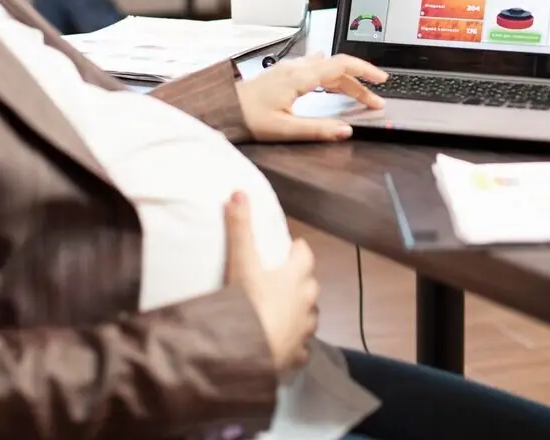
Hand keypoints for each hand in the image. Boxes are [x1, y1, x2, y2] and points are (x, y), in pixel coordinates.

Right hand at [224, 193, 318, 372]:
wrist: (249, 352)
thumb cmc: (248, 304)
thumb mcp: (241, 263)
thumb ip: (240, 228)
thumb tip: (239, 193)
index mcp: (296, 277)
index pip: (305, 255)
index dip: (297, 250)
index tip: (290, 248)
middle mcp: (307, 301)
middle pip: (309, 284)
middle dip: (300, 281)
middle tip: (282, 279)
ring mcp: (305, 330)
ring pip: (310, 315)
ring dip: (300, 311)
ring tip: (284, 311)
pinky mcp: (298, 355)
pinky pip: (302, 348)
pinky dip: (296, 344)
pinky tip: (286, 346)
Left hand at [236, 54, 387, 141]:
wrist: (221, 108)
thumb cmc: (246, 116)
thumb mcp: (284, 129)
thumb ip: (317, 129)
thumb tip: (345, 131)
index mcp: (300, 77)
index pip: (341, 65)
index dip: (365, 71)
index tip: (381, 80)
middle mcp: (296, 68)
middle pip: (338, 68)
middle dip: (360, 82)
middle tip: (375, 100)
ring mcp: (290, 69)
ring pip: (327, 68)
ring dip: (346, 80)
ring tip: (360, 96)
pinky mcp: (284, 74)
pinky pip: (316, 68)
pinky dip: (332, 76)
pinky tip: (333, 80)